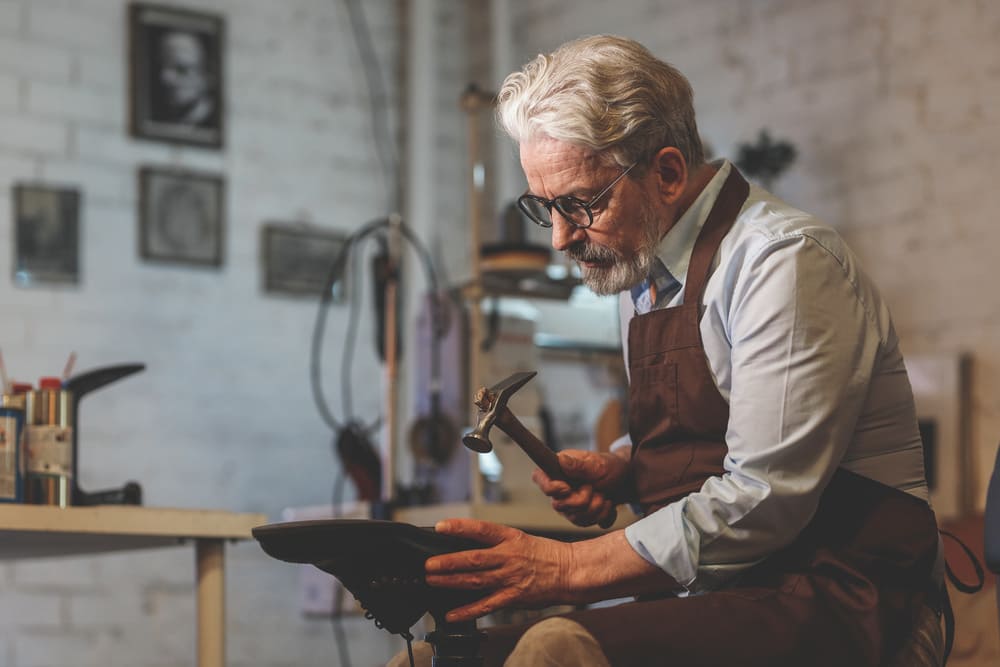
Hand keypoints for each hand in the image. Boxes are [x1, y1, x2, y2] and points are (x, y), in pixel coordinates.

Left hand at [424, 519, 572, 621]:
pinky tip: (453, 614)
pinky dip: (468, 611)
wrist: (569, 570)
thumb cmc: (544, 554)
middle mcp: (508, 556)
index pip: (480, 529)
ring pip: (476, 580)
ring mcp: (511, 577)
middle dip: (448, 562)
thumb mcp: (520, 539)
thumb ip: (496, 544)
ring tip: (432, 581)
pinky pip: (487, 605)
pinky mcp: (514, 597)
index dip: (459, 527)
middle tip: (428, 564)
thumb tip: (466, 547)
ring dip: (451, 581)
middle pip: (473, 558)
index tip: (440, 527)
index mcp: (509, 537)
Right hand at [532, 450, 629, 526]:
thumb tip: (561, 459)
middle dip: (582, 500)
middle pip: (559, 506)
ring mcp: (569, 505)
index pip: (539, 479)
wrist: (624, 480)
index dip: (551, 488)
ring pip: (575, 518)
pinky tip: (606, 504)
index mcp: (557, 470)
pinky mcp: (580, 516)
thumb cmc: (608, 467)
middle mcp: (559, 489)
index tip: (568, 487)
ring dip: (595, 507)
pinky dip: (602, 515)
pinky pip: (587, 524)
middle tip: (594, 487)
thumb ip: (579, 464)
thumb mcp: (597, 463)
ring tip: (603, 494)